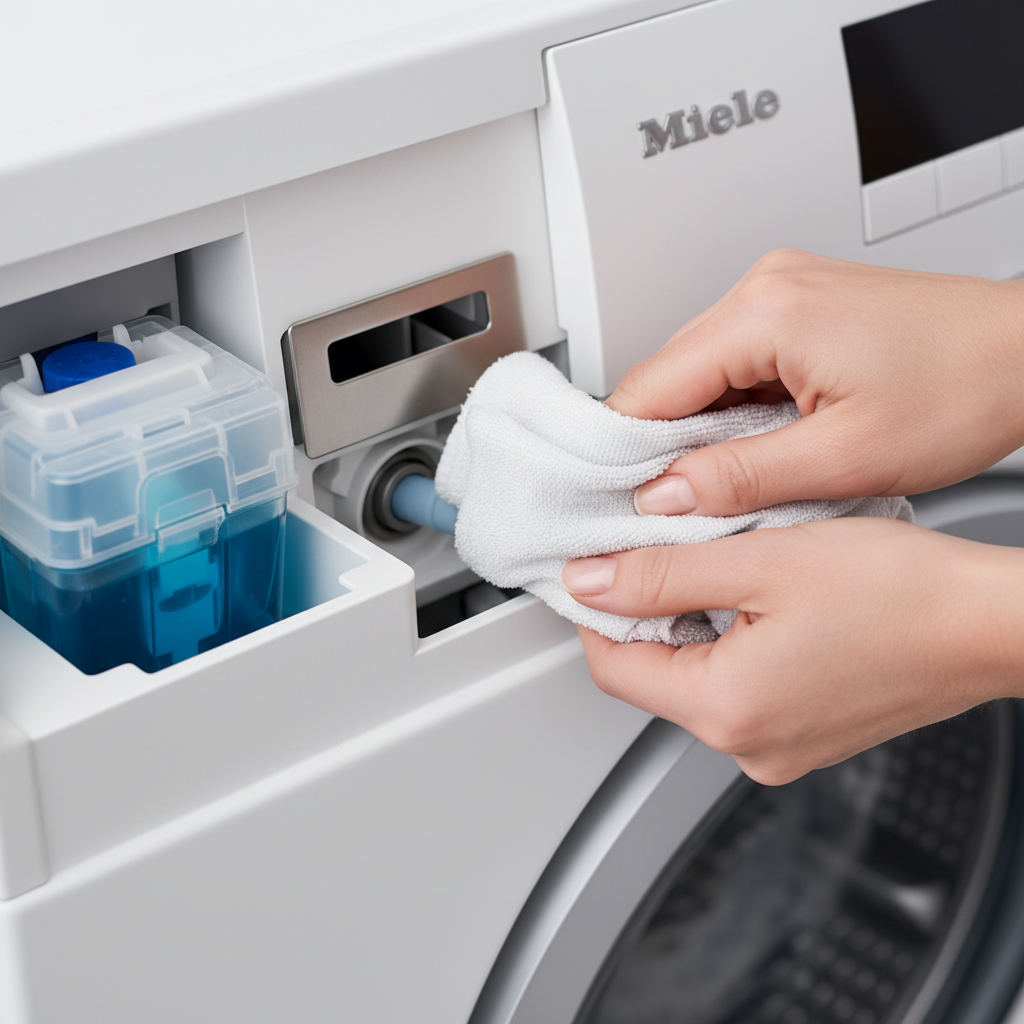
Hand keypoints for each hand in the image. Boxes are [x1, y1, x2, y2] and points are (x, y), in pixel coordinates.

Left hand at [562, 519, 1023, 784]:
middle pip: (655, 675)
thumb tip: (588, 582)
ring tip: (730, 568)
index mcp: (728, 710)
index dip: (597, 610)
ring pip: (699, 678)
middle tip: (671, 550)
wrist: (991, 623)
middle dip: (650, 612)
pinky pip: (743, 689)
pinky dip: (736, 643)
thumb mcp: (758, 561)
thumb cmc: (901, 593)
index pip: (613, 666)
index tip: (601, 564)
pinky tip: (765, 600)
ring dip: (696, 623)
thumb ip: (660, 575)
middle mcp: (750, 745)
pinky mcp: (809, 734)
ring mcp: (783, 747)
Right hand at [610, 250, 1023, 516]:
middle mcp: (764, 288)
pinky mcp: (797, 303)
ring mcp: (780, 290)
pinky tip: (756, 442)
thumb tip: (663, 493)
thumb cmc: (966, 388)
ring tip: (728, 477)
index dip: (622, 449)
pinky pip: (734, 359)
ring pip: (699, 370)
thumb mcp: (845, 456)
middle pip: (667, 375)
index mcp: (765, 313)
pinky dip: (732, 405)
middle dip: (662, 441)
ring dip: (700, 426)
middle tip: (673, 502)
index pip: (648, 386)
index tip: (615, 496)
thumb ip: (740, 475)